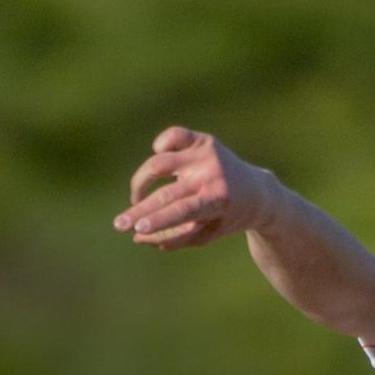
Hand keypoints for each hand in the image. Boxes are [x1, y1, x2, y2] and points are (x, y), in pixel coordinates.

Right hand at [113, 126, 279, 249]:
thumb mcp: (205, 235)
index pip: (182, 211)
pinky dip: (161, 144)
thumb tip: (138, 237)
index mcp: (217, 201)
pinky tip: (158, 155)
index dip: (158, 219)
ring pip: (160, 162)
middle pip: (166, 193)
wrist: (256, 192)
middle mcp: (211, 175)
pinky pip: (175, 135)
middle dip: (139, 209)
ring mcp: (207, 155)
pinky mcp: (203, 140)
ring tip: (138, 197)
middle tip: (118, 224)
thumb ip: (173, 238)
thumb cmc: (225, 218)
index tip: (135, 228)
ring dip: (142, 181)